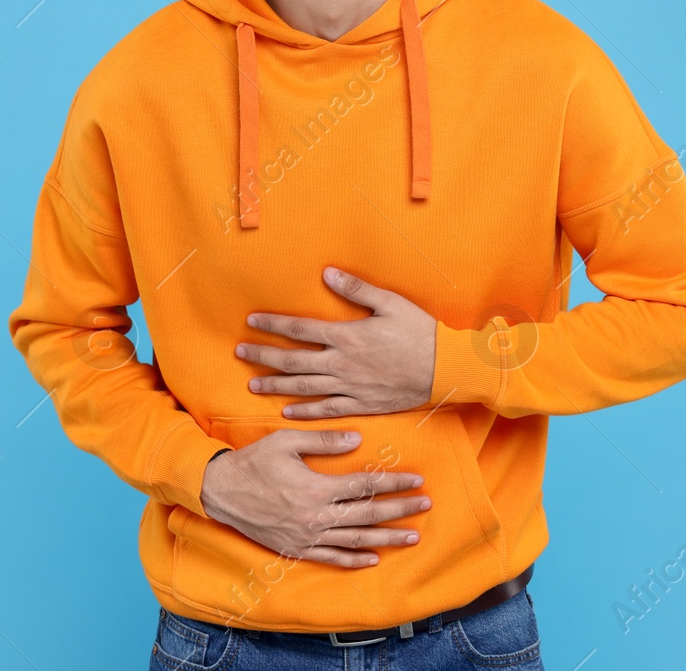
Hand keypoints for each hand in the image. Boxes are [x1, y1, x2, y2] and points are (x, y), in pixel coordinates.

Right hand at [198, 428, 430, 567]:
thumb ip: (324, 441)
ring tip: (412, 536)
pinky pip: (331, 557)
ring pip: (355, 539)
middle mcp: (315, 516)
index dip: (393, 483)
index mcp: (316, 488)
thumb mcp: (286, 442)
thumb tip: (358, 439)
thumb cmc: (254, 461)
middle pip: (367, 514)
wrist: (220, 491)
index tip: (416, 479)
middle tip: (425, 505)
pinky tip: (373, 558)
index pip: (365, 486)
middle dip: (400, 510)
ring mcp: (307, 537)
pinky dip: (354, 559)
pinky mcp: (296, 549)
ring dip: (386, 538)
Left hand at [238, 267, 436, 418]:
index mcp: (347, 336)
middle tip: (240, 352)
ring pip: (304, 387)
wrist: (445, 369)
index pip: (300, 330)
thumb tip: (327, 273)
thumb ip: (356, 289)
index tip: (251, 321)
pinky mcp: (362, 404)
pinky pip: (327, 410)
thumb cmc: (420, 332)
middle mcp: (343, 363)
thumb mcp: (390, 302)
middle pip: (294, 361)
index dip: (273, 324)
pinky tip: (287, 412)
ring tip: (253, 384)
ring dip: (276, 386)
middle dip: (264, 356)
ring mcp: (351, 387)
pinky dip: (305, 412)